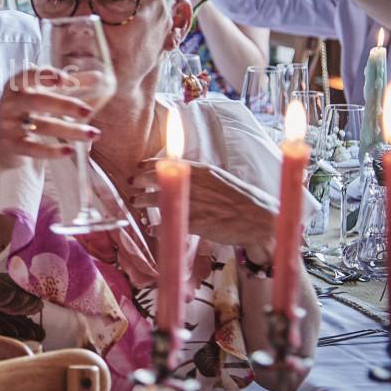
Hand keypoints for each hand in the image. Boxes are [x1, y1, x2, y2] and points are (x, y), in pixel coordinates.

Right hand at [0, 68, 98, 170]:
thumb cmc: (23, 113)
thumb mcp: (41, 95)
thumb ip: (68, 85)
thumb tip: (100, 76)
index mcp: (16, 86)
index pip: (28, 75)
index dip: (47, 76)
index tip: (67, 80)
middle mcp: (10, 103)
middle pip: (37, 101)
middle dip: (63, 105)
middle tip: (88, 111)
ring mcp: (9, 125)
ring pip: (41, 127)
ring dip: (70, 130)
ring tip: (94, 133)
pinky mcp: (11, 146)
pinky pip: (32, 149)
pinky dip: (51, 151)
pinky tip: (70, 151)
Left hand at [130, 159, 276, 260]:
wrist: (259, 218)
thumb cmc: (242, 200)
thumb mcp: (221, 180)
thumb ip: (201, 178)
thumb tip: (184, 176)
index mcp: (202, 170)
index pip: (167, 162)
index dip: (148, 165)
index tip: (137, 167)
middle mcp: (195, 183)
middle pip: (157, 177)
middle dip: (139, 180)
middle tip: (131, 185)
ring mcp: (194, 202)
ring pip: (158, 199)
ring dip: (142, 201)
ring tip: (135, 203)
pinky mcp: (196, 222)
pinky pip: (168, 222)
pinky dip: (156, 225)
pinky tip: (150, 228)